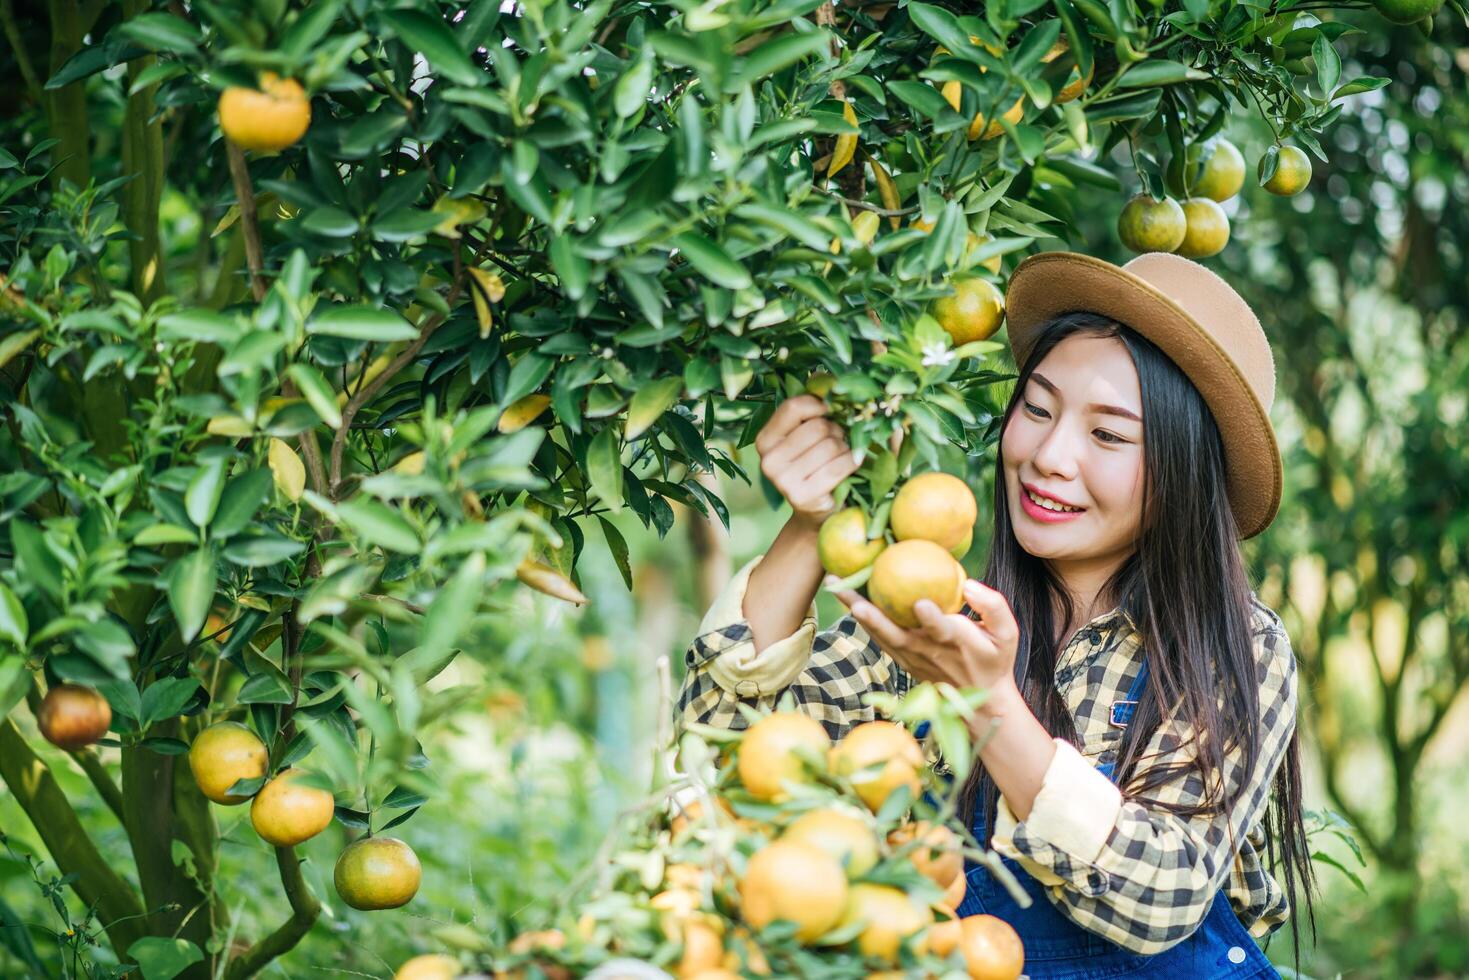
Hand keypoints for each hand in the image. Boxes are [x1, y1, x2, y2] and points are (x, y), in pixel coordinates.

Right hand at [754, 395, 861, 529]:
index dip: (819, 405)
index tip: (831, 413)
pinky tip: (851, 468)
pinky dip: (852, 463)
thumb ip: (814, 406)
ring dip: (846, 449)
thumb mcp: (811, 435)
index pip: (793, 407)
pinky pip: (839, 466)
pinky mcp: (802, 497)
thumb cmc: (818, 465)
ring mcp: (782, 481)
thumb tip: (822, 373)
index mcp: (765, 440)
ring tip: (842, 457)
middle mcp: (767, 460)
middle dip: (837, 432)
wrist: (818, 513)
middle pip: (817, 427)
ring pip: (831, 446)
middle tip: (839, 442)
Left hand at [833, 578, 1020, 695]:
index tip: (922, 605)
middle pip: (896, 632)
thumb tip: (968, 584)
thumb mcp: (1008, 635)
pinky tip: (845, 597)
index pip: (942, 630)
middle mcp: (928, 651)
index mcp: (957, 642)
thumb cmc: (995, 660)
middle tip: (849, 596)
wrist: (980, 701)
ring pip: (880, 633)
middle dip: (871, 614)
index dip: (932, 619)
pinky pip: (879, 636)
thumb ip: (994, 606)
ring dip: (857, 611)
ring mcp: (911, 657)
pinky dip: (862, 618)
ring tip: (835, 587)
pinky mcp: (902, 658)